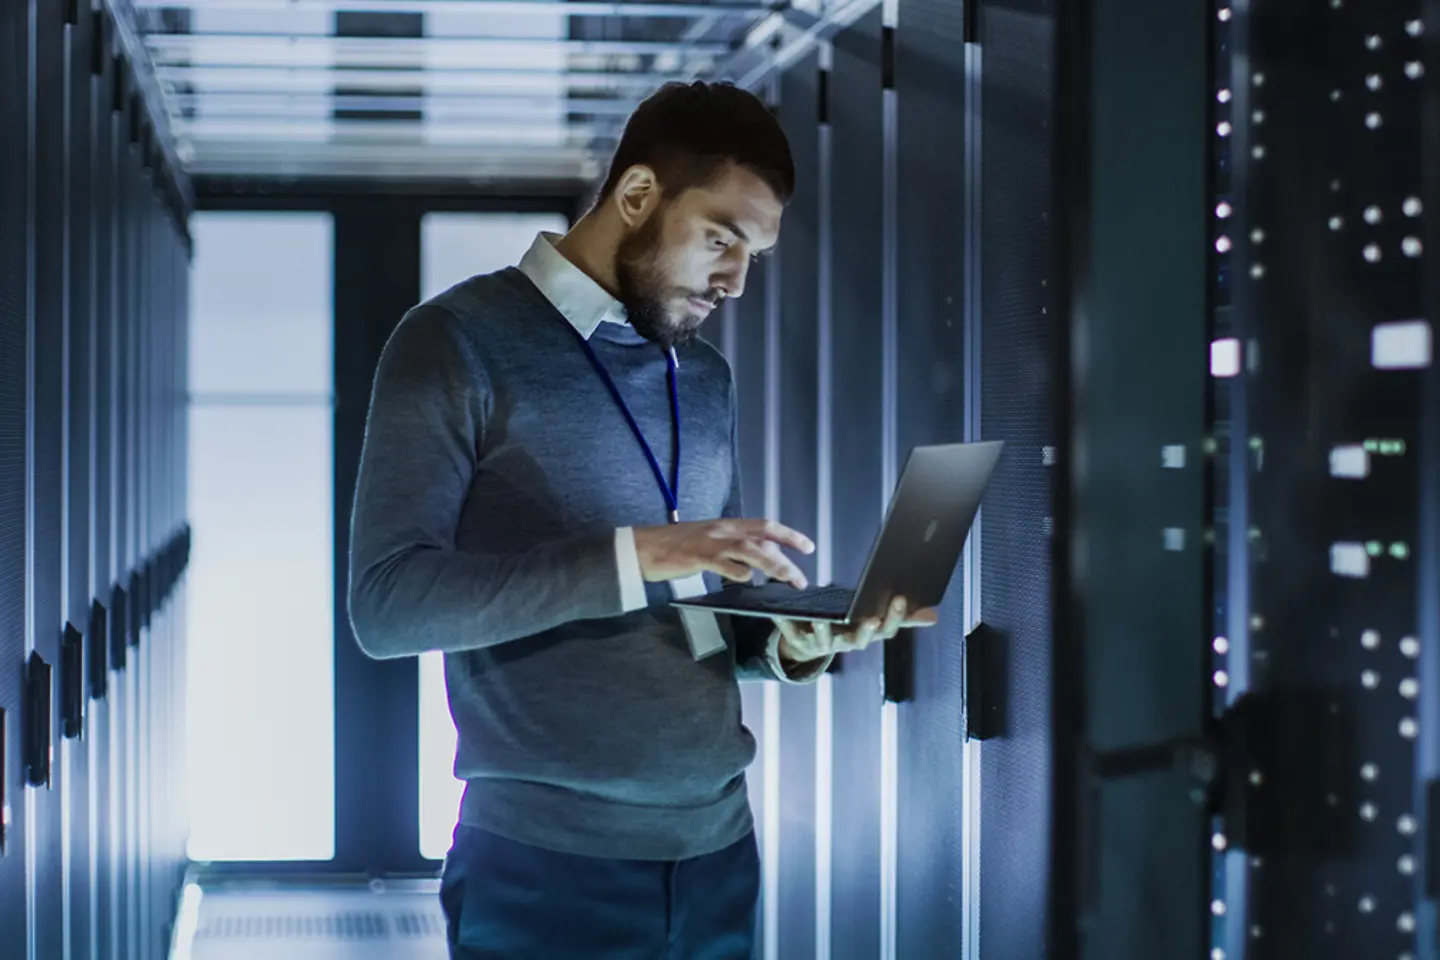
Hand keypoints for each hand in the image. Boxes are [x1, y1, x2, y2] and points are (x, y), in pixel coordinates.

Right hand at [634, 518, 814, 587]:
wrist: (643, 547)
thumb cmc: (675, 547)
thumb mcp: (708, 540)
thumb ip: (731, 549)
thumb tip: (756, 563)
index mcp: (726, 525)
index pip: (765, 525)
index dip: (788, 534)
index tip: (808, 546)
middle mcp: (723, 530)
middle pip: (763, 538)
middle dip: (788, 554)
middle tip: (803, 573)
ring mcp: (711, 543)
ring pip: (750, 550)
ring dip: (773, 564)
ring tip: (789, 578)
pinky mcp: (697, 557)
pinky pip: (723, 563)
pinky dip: (738, 571)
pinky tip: (748, 579)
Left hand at [776, 596, 938, 663]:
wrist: (805, 643)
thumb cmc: (844, 626)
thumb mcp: (872, 620)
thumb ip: (902, 619)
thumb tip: (934, 616)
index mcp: (863, 635)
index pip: (885, 631)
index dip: (893, 618)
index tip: (899, 599)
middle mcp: (844, 644)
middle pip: (858, 641)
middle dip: (866, 631)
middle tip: (872, 619)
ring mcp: (820, 644)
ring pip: (823, 639)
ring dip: (824, 629)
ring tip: (823, 618)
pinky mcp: (797, 638)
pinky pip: (791, 630)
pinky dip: (785, 620)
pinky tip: (783, 608)